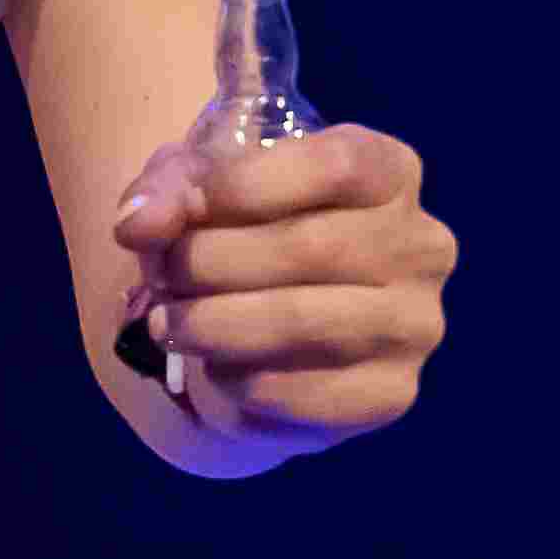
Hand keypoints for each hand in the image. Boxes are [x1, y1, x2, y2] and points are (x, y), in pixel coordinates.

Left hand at [114, 125, 453, 456]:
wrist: (252, 332)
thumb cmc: (237, 236)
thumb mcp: (196, 191)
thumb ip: (168, 189)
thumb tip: (138, 224)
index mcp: (389, 173)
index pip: (334, 165)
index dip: (242, 185)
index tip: (180, 208)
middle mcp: (421, 245)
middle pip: (310, 246)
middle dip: (211, 262)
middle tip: (161, 276)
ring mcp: (415, 323)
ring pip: (304, 322)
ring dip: (214, 324)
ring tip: (168, 323)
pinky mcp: (393, 392)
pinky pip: (308, 392)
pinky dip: (241, 381)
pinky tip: (214, 368)